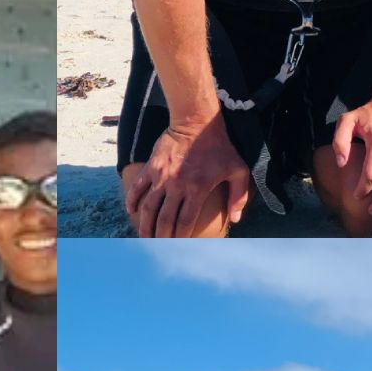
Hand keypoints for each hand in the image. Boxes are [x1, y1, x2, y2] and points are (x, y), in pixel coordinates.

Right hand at [121, 114, 249, 236]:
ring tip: (145, 238)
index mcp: (198, 189)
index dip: (181, 238)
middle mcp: (177, 186)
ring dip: (145, 226)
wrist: (197, 121)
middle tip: (160, 249)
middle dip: (161, 238)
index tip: (179, 248)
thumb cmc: (220, 146)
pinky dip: (132, 202)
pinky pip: (137, 188)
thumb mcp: (238, 169)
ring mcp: (161, 177)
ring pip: (148, 209)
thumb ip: (239, 196)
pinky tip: (131, 212)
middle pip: (165, 220)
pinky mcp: (151, 168)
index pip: (185, 222)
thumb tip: (235, 220)